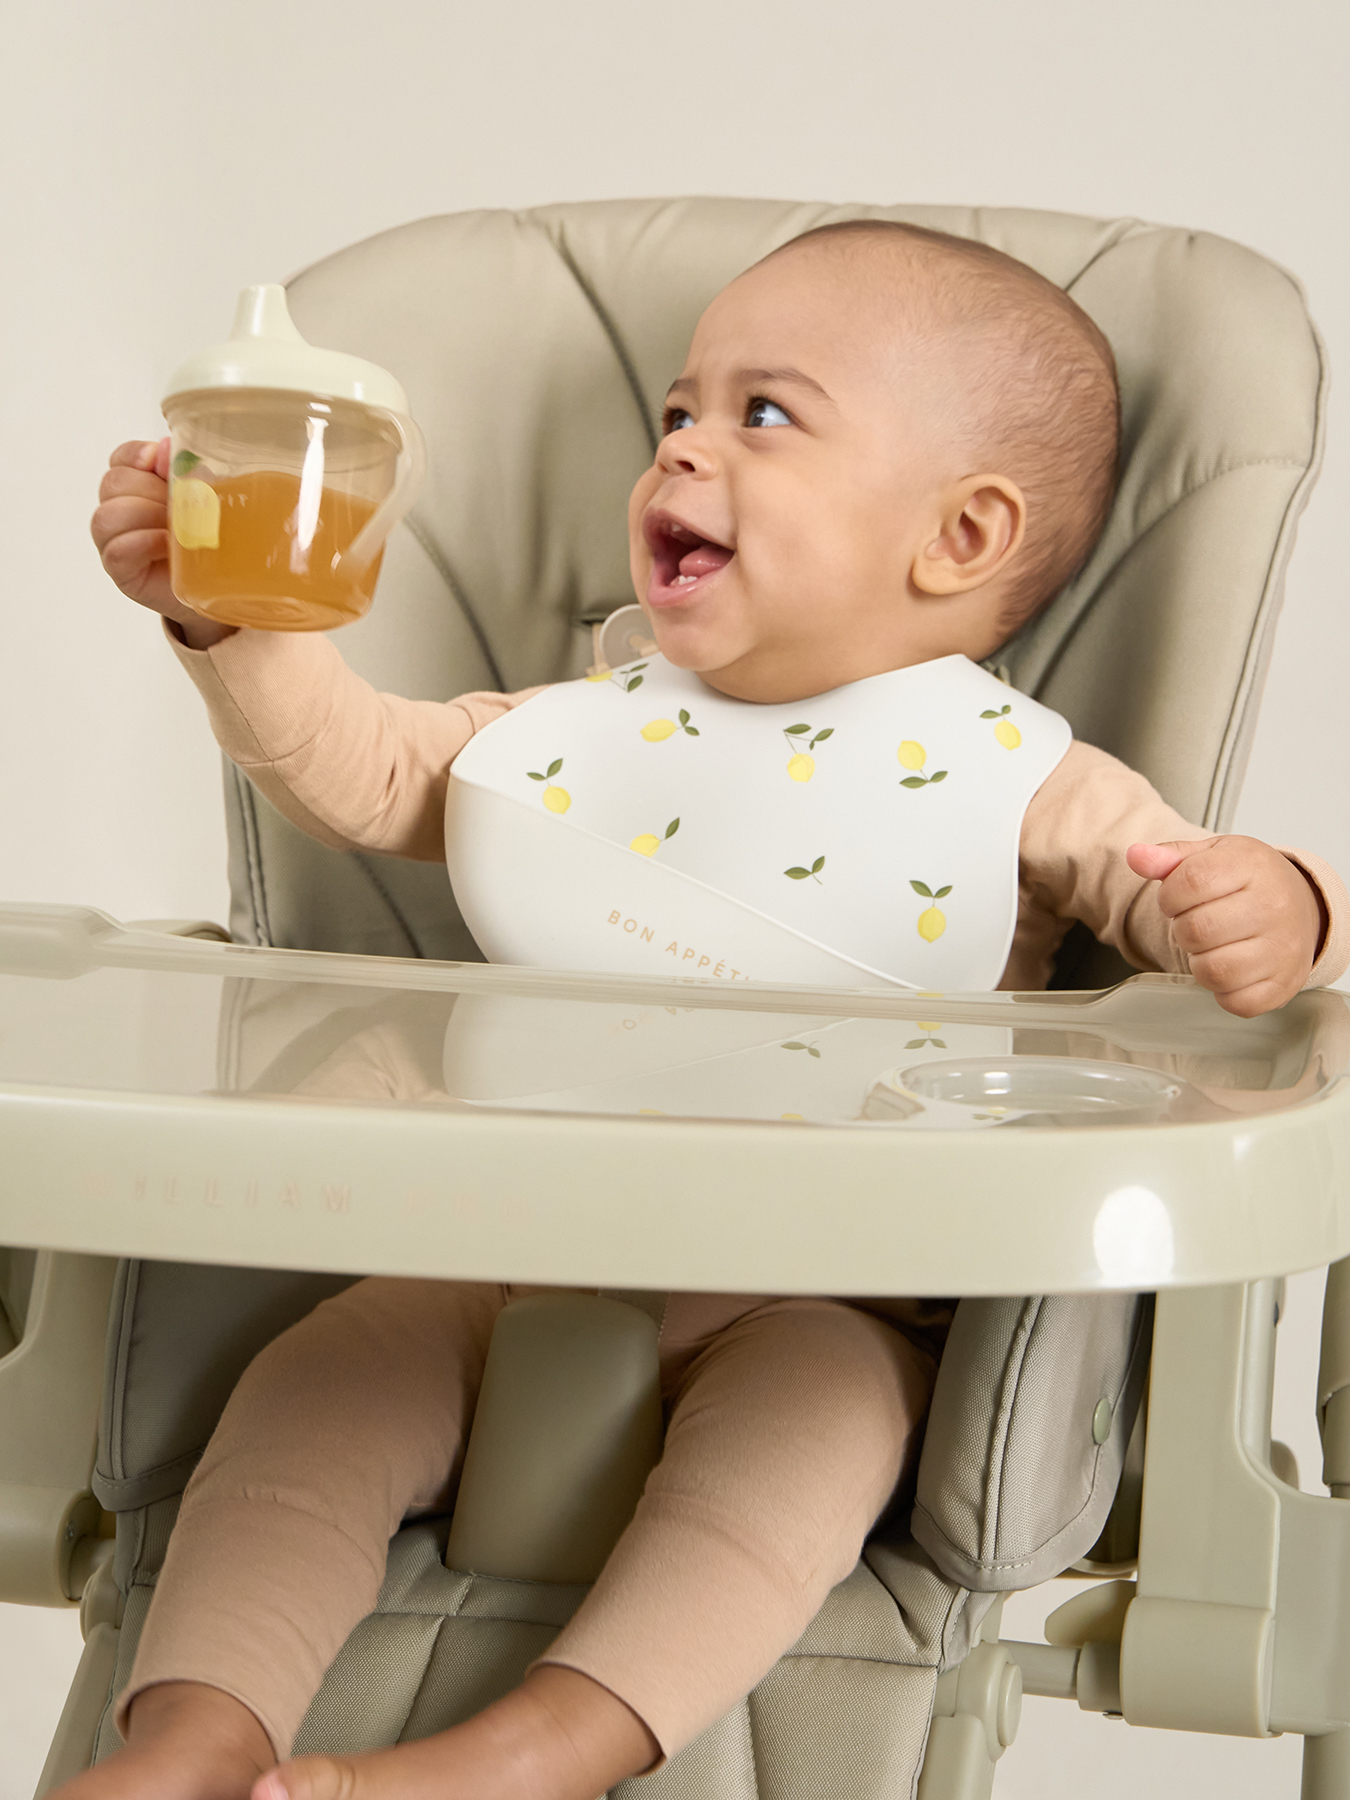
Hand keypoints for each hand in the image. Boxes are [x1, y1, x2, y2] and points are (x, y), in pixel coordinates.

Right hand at [90, 438, 234, 648]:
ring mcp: (116, 541)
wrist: (222, 590)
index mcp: (141, 485)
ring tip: (176, 529)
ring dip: (146, 516)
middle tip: (183, 507)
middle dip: (151, 490)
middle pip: (115, 483)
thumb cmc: (215, 541)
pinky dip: (142, 542)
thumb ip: (191, 473)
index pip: (122, 458)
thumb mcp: (211, 500)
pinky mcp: (122, 571)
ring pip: (109, 515)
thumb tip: (168, 447)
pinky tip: (166, 545)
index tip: (161, 461)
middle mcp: (121, 509)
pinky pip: (116, 550)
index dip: (138, 455)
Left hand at [1126, 836, 1324, 1016]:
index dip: (1169, 896)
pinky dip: (1223, 991)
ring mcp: (1283, 949)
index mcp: (1251, 866)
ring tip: (1212, 946)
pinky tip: (1230, 968)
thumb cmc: (1251, 881)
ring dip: (1199, 962)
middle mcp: (1273, 907)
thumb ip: (1170, 857)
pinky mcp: (1283, 984)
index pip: (1189, 882)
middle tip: (1196, 923)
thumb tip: (1136, 856)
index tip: (1178, 898)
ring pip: (1213, 971)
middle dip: (1183, 930)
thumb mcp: (1212, 855)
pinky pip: (1236, 1002)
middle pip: (1197, 930)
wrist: (1303, 905)